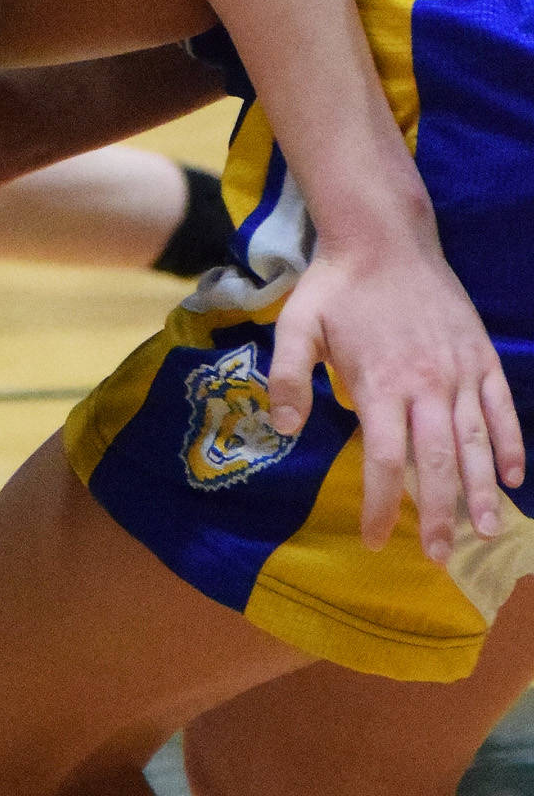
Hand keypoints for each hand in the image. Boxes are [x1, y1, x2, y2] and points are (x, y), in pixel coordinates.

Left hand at [269, 238, 524, 558]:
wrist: (386, 237)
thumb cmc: (337, 286)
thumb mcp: (297, 325)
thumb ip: (288, 377)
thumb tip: (283, 427)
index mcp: (381, 382)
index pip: (384, 459)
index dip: (382, 505)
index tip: (376, 540)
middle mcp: (427, 383)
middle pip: (437, 461)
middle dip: (439, 513)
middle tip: (440, 557)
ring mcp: (460, 371)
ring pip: (475, 441)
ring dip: (482, 490)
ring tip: (486, 532)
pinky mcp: (482, 356)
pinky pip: (502, 408)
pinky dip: (509, 443)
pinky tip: (513, 478)